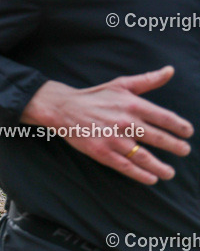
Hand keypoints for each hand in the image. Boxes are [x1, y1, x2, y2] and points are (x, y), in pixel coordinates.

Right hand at [21, 66, 191, 184]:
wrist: (64, 109)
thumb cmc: (95, 96)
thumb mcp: (121, 84)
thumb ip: (148, 80)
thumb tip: (170, 71)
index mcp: (133, 105)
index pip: (165, 118)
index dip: (180, 127)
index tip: (187, 133)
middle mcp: (126, 123)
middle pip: (158, 138)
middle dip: (175, 147)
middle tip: (184, 151)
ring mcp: (114, 139)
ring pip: (144, 157)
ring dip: (160, 166)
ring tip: (170, 172)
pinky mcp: (102, 152)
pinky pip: (125, 166)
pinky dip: (140, 174)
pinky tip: (151, 179)